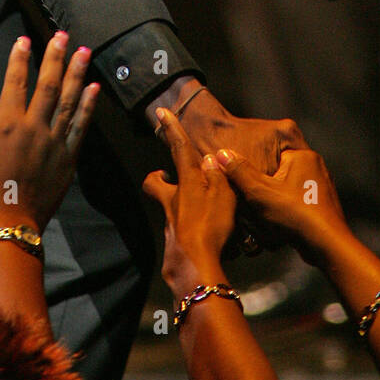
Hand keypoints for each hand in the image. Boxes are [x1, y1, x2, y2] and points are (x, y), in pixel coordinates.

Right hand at [0, 32, 97, 233]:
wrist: (9, 222)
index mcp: (8, 126)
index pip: (15, 83)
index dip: (19, 59)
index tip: (24, 40)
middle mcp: (34, 128)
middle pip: (47, 85)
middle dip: (55, 57)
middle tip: (62, 35)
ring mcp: (54, 142)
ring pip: (68, 100)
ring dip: (76, 73)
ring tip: (84, 51)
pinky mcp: (68, 157)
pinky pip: (81, 126)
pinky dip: (88, 106)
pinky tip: (93, 87)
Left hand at [143, 109, 236, 298]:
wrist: (195, 267)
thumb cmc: (211, 227)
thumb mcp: (224, 196)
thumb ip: (219, 177)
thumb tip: (212, 159)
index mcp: (188, 183)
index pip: (179, 149)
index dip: (172, 129)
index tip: (161, 112)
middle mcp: (174, 200)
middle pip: (155, 183)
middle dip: (159, 178)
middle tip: (169, 178)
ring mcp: (170, 223)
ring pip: (167, 208)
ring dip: (179, 207)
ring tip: (200, 212)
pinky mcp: (172, 244)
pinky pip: (179, 232)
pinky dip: (190, 233)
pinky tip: (207, 241)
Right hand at [215, 146, 348, 265]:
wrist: (326, 245)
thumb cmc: (294, 215)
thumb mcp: (259, 192)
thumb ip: (239, 172)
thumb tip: (222, 153)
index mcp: (302, 155)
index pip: (271, 148)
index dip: (254, 162)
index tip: (242, 176)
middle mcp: (315, 166)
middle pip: (278, 169)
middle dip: (264, 185)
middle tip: (251, 197)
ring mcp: (321, 185)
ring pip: (287, 186)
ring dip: (274, 199)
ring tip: (263, 213)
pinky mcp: (323, 203)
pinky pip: (298, 199)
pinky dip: (287, 208)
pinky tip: (278, 222)